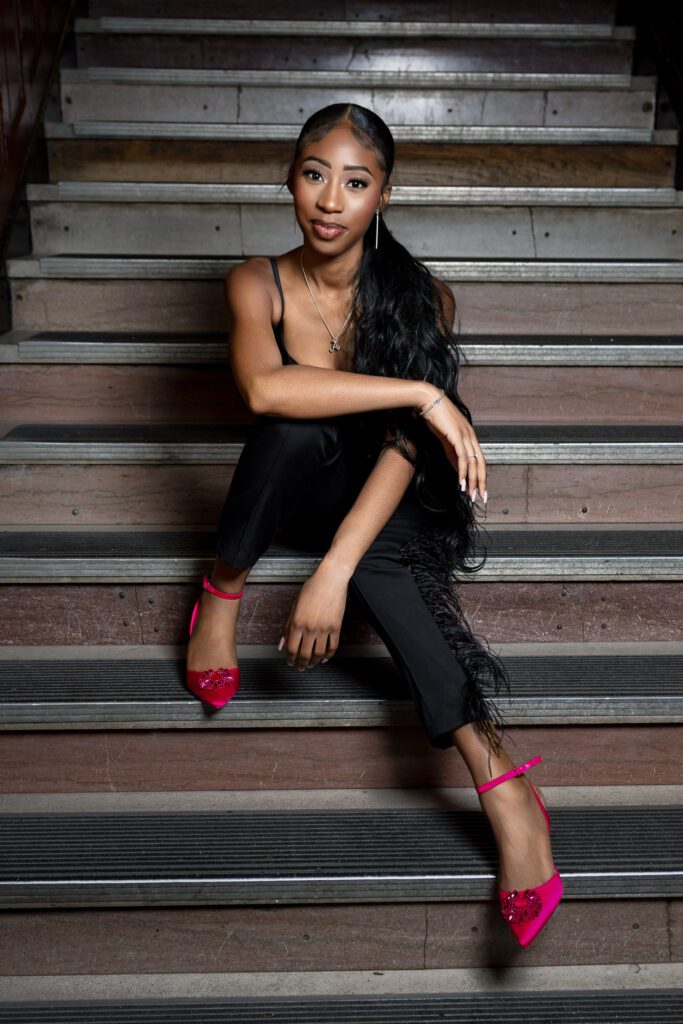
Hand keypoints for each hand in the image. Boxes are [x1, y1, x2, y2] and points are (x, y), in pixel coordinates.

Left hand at [278, 559, 350, 670]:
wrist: (331, 579)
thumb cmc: (312, 588)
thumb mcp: (295, 606)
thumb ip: (288, 626)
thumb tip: (282, 643)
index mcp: (297, 622)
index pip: (292, 648)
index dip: (290, 659)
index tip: (290, 662)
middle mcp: (310, 627)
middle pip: (304, 654)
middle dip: (301, 664)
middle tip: (300, 667)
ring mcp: (324, 628)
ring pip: (319, 654)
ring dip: (314, 662)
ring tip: (311, 665)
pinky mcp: (336, 627)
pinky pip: (333, 647)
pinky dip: (328, 656)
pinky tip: (325, 658)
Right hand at [414, 388, 486, 502]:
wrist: (428, 400)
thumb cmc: (435, 416)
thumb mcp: (445, 438)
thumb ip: (452, 452)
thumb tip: (457, 467)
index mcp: (470, 437)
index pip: (479, 460)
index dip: (480, 476)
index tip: (480, 489)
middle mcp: (471, 437)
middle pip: (481, 464)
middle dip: (481, 482)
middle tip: (481, 497)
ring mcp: (465, 436)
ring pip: (473, 463)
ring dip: (472, 481)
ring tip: (470, 494)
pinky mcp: (457, 436)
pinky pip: (462, 458)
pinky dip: (462, 472)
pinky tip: (461, 482)